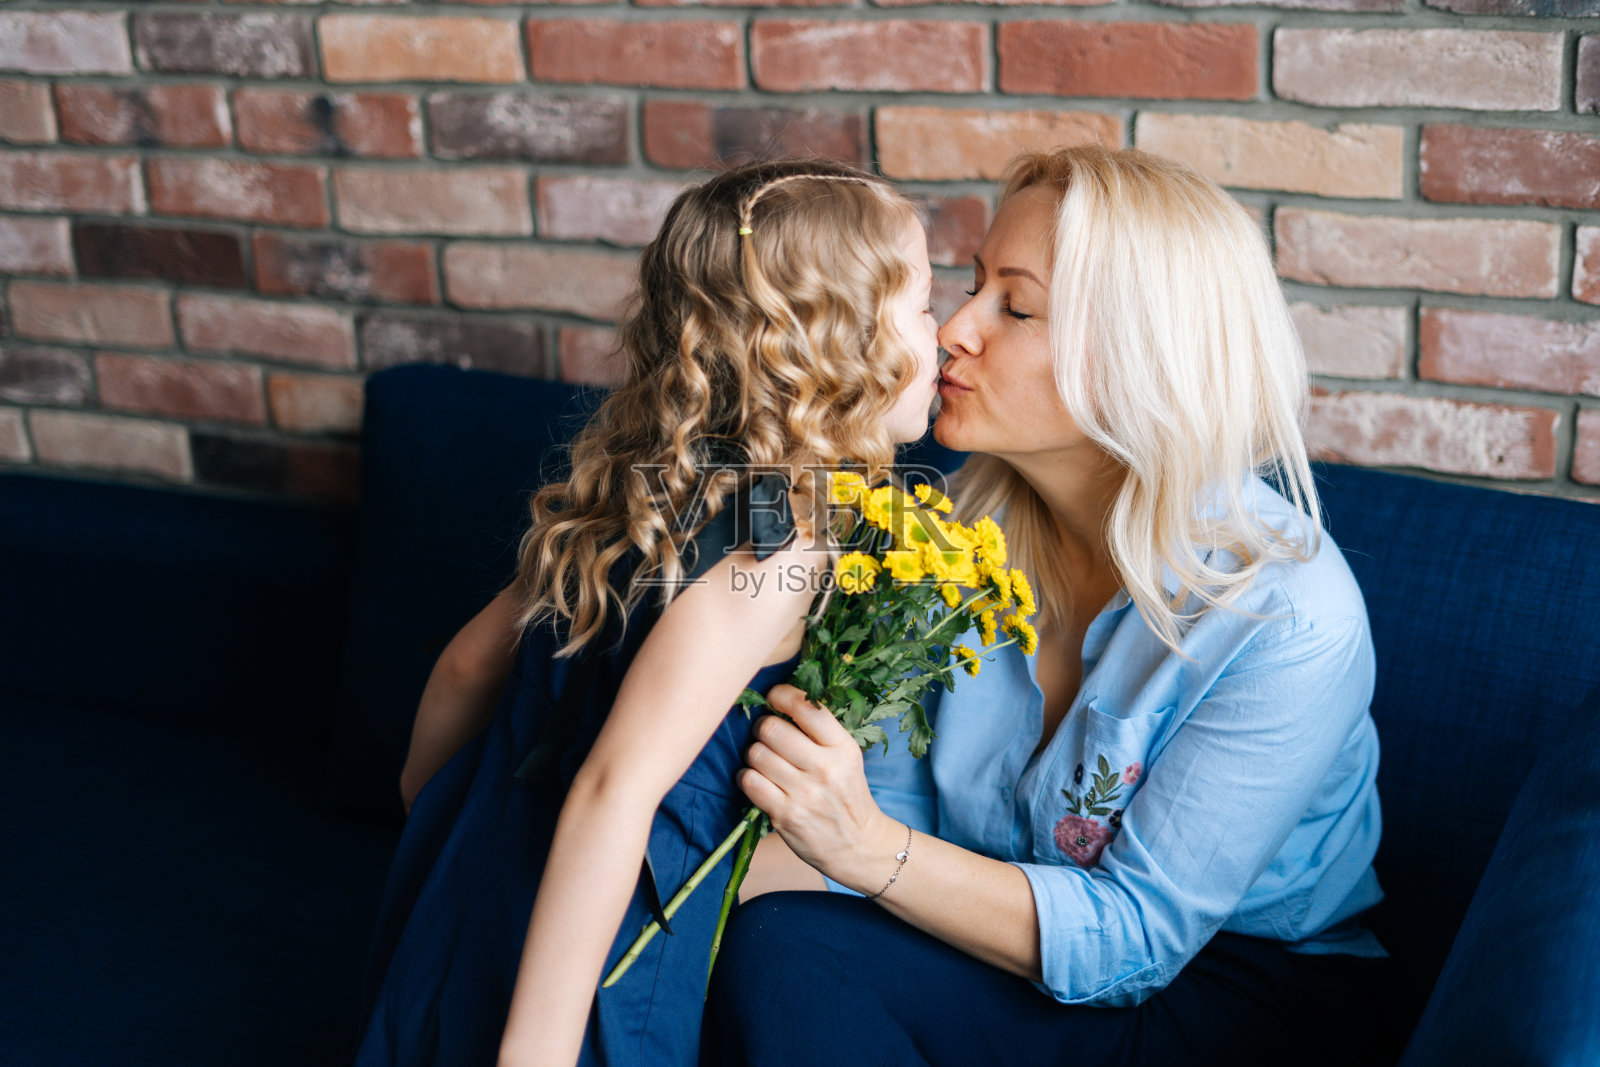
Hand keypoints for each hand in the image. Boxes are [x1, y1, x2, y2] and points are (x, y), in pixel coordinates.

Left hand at [738, 683, 895, 882]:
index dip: (781, 695)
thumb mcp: (847, 758)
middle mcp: (826, 768)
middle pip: (772, 728)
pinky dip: (746, 777)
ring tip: (763, 760)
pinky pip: (750, 782)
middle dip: (762, 728)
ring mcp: (805, 793)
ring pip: (756, 754)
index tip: (773, 698)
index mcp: (844, 748)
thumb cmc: (847, 795)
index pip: (806, 707)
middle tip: (766, 735)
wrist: (858, 846)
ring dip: (753, 754)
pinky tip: (755, 780)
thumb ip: (820, 732)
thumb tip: (779, 700)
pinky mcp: (786, 815)